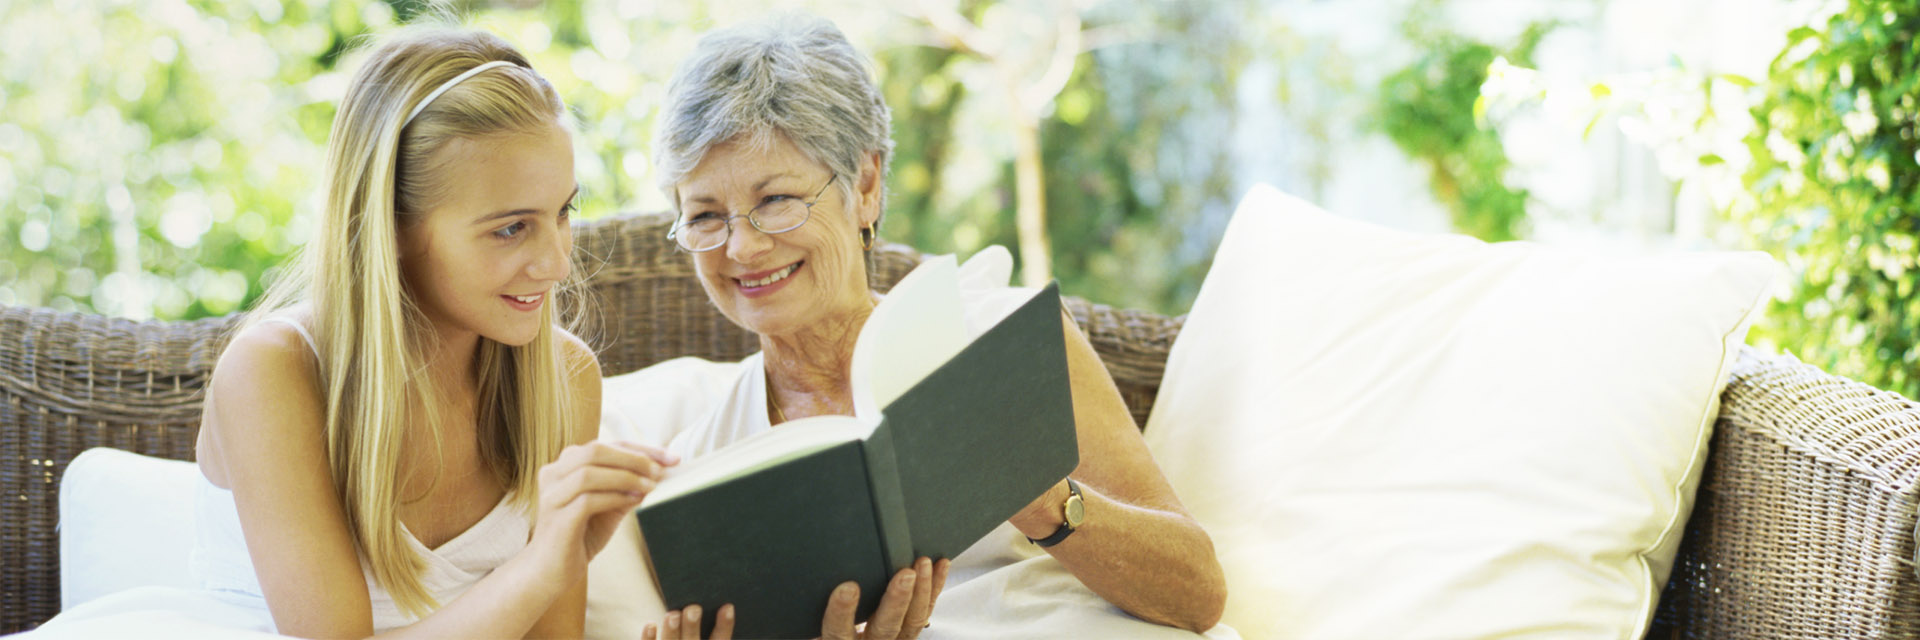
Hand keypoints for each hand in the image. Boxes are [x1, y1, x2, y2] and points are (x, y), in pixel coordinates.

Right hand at [530, 441, 676, 576]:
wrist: (551, 571)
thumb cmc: (580, 535)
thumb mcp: (610, 505)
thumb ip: (627, 487)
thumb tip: (659, 473)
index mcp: (565, 465)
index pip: (606, 445)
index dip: (641, 448)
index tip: (671, 458)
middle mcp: (553, 474)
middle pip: (595, 450)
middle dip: (634, 458)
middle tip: (660, 472)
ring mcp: (552, 495)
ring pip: (589, 472)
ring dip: (626, 477)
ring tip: (650, 487)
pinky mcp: (557, 518)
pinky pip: (587, 500)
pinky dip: (615, 497)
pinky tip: (634, 502)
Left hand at [644, 604, 734, 639]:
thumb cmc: (691, 637)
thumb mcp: (704, 634)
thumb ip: (709, 626)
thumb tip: (709, 592)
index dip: (725, 626)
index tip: (727, 606)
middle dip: (692, 627)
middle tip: (693, 609)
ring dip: (671, 631)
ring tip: (672, 614)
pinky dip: (649, 638)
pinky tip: (650, 624)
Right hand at [820, 557, 949, 639]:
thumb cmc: (832, 628)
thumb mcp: (813, 625)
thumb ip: (812, 608)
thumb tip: (810, 576)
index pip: (838, 634)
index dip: (842, 613)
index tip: (847, 588)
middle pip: (884, 629)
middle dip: (897, 601)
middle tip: (905, 574)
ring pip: (912, 622)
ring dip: (922, 591)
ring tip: (923, 563)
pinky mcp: (908, 632)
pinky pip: (926, 612)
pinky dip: (935, 588)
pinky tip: (940, 566)